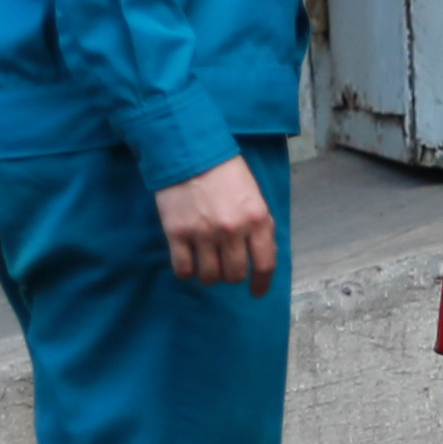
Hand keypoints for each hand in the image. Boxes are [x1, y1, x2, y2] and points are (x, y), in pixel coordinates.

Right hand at [154, 154, 277, 290]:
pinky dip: (187, 272)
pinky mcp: (177, 233)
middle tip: (225, 266)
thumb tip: (263, 255)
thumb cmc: (225, 172)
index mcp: (256, 218)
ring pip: (210, 277)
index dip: (261, 283)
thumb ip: (260, 225)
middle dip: (232, 275)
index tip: (256, 292)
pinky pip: (183, 269)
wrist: (188, 151)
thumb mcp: (254, 195)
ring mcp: (203, 233)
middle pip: (235, 275)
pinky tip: (189, 263)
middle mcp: (232, 229)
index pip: (265, 263)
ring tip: (206, 263)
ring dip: (209, 275)